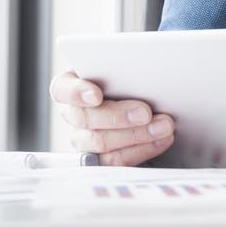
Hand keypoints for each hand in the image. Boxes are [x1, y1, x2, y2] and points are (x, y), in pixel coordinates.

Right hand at [49, 69, 174, 165]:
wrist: (140, 95)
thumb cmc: (126, 77)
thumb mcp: (122, 67)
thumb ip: (123, 68)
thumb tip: (142, 66)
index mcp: (71, 86)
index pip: (62, 89)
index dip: (77, 93)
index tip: (96, 95)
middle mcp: (74, 114)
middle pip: (85, 119)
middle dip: (118, 117)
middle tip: (145, 113)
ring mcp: (85, 139)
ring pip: (102, 142)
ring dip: (137, 135)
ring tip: (163, 126)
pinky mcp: (102, 158)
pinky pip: (117, 160)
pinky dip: (143, 149)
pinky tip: (161, 139)